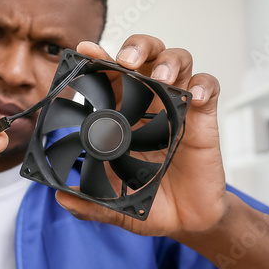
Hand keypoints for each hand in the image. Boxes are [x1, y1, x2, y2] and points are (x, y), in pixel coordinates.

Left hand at [54, 37, 227, 238]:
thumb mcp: (116, 205)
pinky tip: (193, 97)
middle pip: (146, 55)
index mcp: (123, 114)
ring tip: (161, 78)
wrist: (187, 221)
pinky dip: (202, 85)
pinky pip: (208, 88)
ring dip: (168, 62)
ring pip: (178, 61)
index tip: (84, 51)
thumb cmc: (151, 202)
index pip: (111, 75)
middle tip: (126, 62)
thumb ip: (90, 203)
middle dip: (136, 47)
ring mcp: (178, 107)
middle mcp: (150, 102)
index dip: (99, 59)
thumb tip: (61, 197)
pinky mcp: (203, 118)